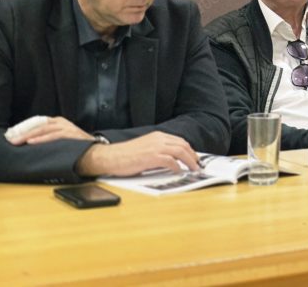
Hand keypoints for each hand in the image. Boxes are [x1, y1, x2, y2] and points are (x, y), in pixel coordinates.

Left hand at [9, 116, 92, 145]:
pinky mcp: (70, 134)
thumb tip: (30, 143)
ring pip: (43, 129)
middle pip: (38, 125)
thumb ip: (49, 138)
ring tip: (17, 141)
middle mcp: (61, 123)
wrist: (96, 152)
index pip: (37, 123)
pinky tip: (31, 142)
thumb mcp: (62, 139)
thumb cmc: (78, 148)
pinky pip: (53, 135)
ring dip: (28, 135)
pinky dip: (41, 139)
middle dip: (23, 132)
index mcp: (58, 122)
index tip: (12, 135)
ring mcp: (66, 127)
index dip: (24, 129)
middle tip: (11, 139)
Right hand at [76, 131, 198, 176]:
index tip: (195, 158)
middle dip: (193, 155)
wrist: (110, 157)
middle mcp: (158, 139)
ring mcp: (155, 147)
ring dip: (189, 161)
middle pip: (183, 145)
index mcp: (157, 136)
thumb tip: (174, 161)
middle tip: (197, 165)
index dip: (190, 150)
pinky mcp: (151, 157)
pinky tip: (179, 171)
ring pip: (180, 151)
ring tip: (193, 169)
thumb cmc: (126, 156)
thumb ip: (159, 150)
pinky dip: (177, 166)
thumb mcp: (146, 148)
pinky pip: (170, 161)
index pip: (180, 141)